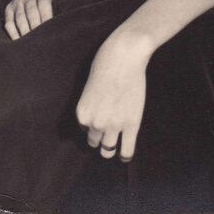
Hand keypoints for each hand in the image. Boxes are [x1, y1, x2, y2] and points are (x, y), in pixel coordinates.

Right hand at [4, 0, 75, 39]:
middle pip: (30, 12)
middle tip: (42, 42)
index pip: (44, 3)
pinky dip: (12, 32)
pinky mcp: (10, 8)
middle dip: (35, 27)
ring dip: (24, 31)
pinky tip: (18, 42)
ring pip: (19, 18)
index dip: (47, 17)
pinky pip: (8, 21)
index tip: (52, 30)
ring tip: (31, 45)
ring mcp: (18, 1)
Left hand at [75, 28, 152, 161]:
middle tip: (104, 133)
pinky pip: (127, 149)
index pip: (83, 127)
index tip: (96, 118)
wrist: (123, 58)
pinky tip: (124, 156)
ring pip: (108, 149)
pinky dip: (125, 155)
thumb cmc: (104, 65)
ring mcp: (114, 126)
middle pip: (94, 140)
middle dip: (98, 137)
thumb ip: (91, 104)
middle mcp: (95, 123)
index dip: (90, 122)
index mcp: (82, 112)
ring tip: (110, 148)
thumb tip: (97, 113)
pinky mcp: (131, 125)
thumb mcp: (89, 86)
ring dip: (108, 149)